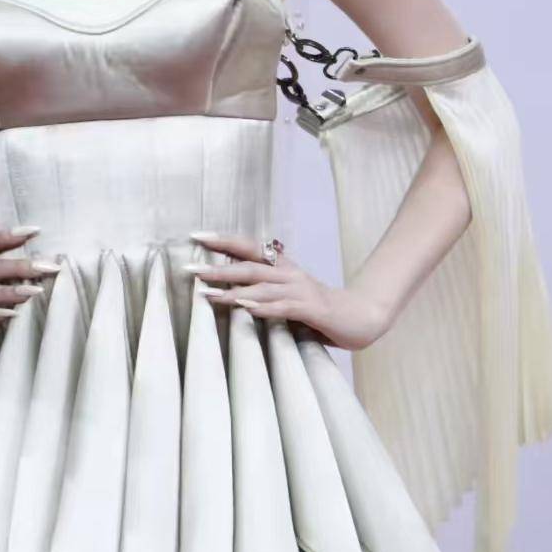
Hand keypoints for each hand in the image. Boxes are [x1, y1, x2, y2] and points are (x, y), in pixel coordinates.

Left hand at [185, 232, 389, 351]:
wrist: (361, 316)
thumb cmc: (320, 309)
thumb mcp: (288, 295)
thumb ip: (265, 290)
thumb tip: (231, 289)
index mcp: (282, 267)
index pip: (248, 248)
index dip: (222, 240)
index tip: (195, 236)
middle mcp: (289, 273)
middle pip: (248, 265)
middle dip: (216, 268)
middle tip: (189, 269)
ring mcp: (300, 290)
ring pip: (261, 286)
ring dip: (232, 290)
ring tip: (207, 294)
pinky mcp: (311, 309)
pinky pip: (283, 307)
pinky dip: (263, 307)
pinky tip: (246, 309)